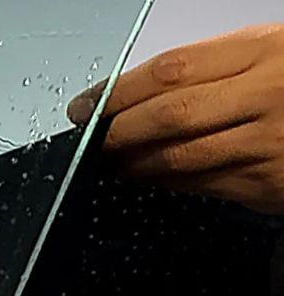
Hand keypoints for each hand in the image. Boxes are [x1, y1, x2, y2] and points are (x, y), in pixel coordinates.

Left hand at [70, 24, 283, 213]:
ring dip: (137, 164)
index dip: (118, 90)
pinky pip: (204, 186)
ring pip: (180, 159)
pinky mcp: (270, 184)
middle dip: (118, 132)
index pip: (171, 70)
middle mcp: (267, 97)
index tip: (87, 105)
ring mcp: (269, 144)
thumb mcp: (270, 51)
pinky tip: (156, 176)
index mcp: (264, 53)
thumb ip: (214, 67)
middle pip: (169, 117)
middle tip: (94, 139)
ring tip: (116, 161)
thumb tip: (138, 90)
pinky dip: (171, 182)